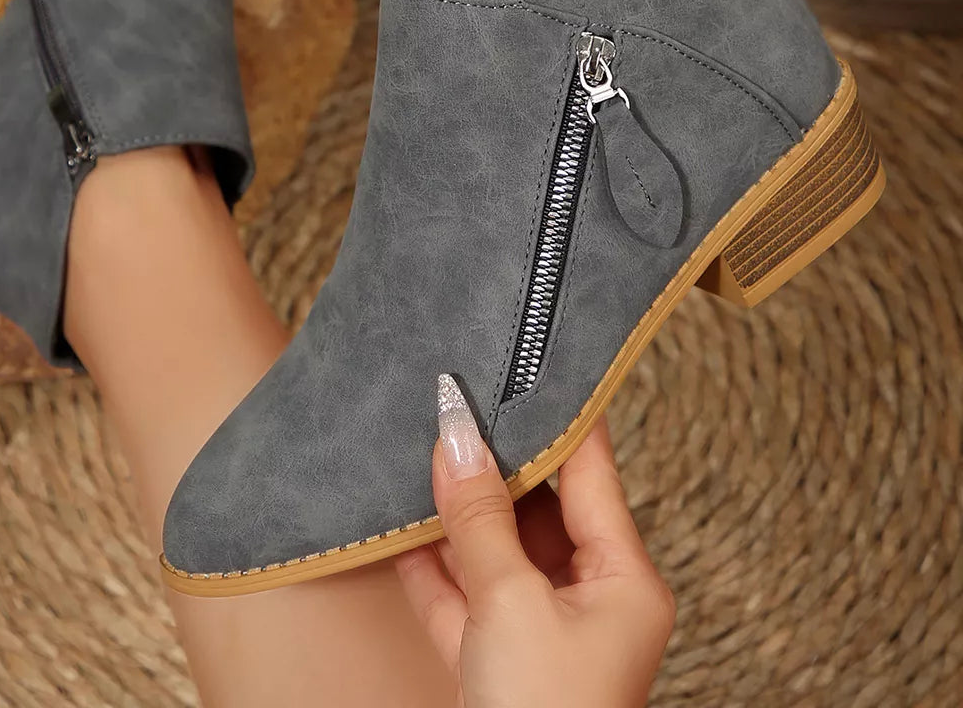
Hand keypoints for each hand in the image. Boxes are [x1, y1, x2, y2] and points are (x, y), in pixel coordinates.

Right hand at [395, 378, 673, 707]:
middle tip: (453, 401)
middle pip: (536, 507)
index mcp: (623, 579)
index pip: (591, 471)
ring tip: (415, 448)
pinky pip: (461, 594)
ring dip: (452, 510)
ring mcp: (537, 629)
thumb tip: (454, 433)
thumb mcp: (512, 603)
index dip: (558, 414)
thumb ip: (480, 517)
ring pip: (492, 548)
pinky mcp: (493, 659)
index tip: (527, 359)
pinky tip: (396, 523)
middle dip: (491, 461)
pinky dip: (430, 563)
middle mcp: (587, 598)